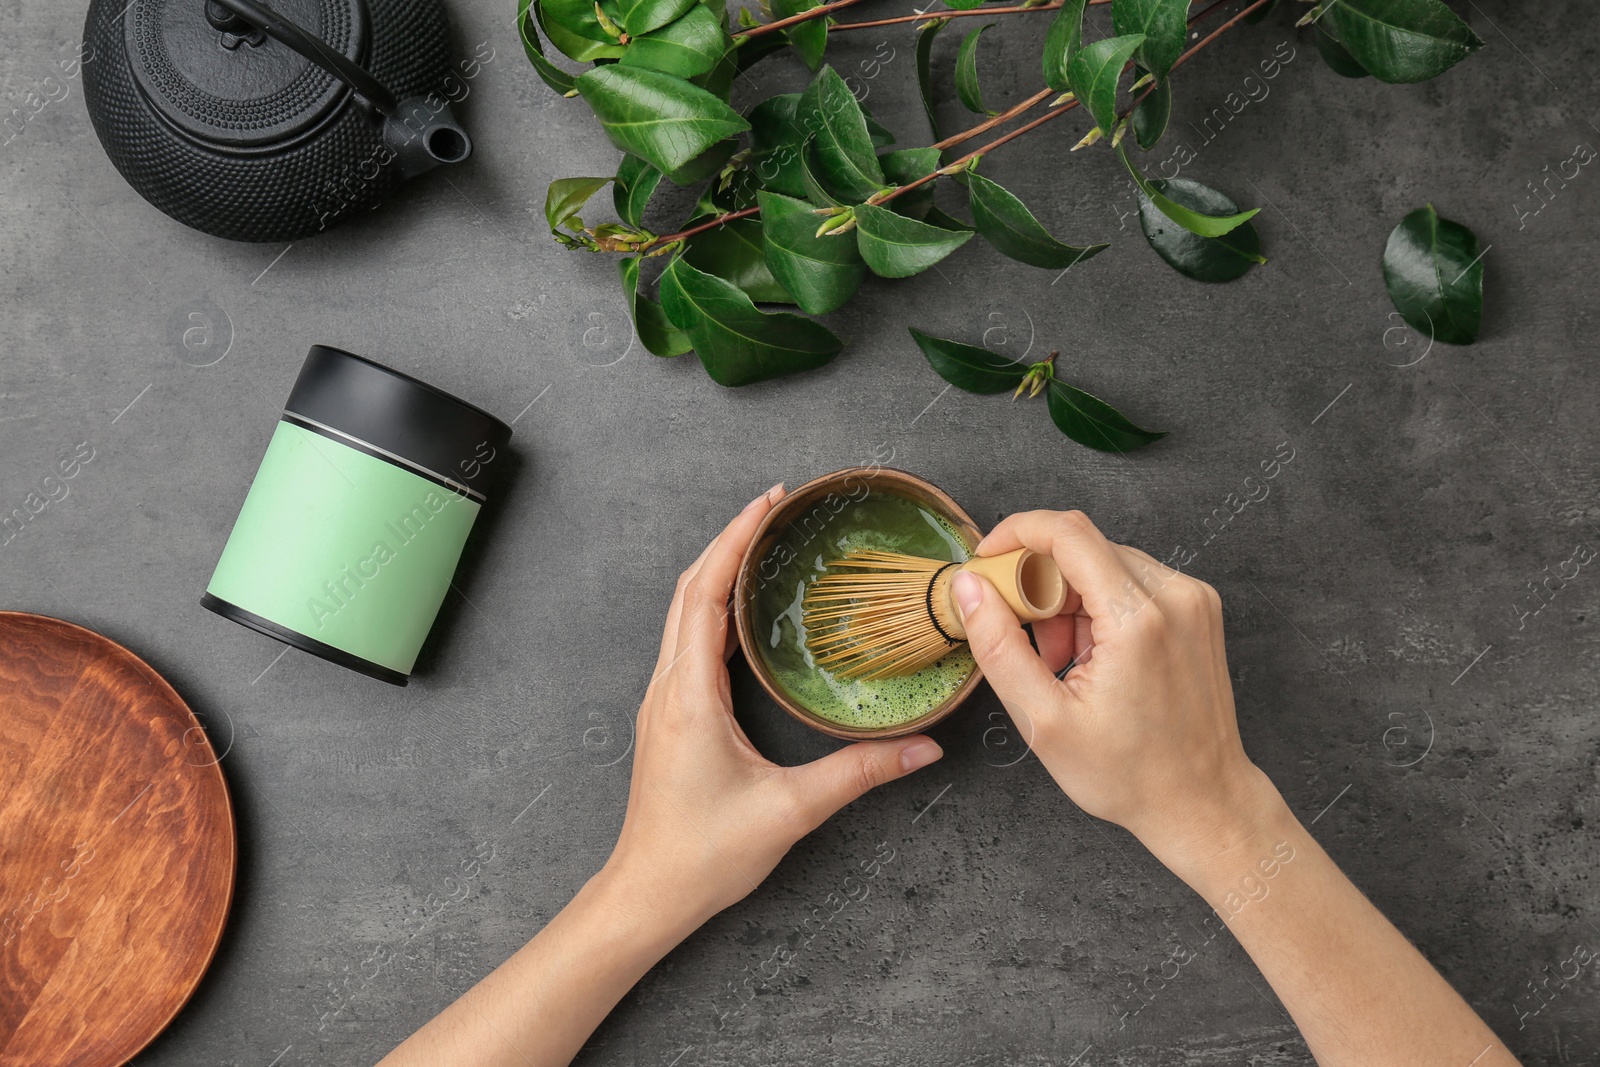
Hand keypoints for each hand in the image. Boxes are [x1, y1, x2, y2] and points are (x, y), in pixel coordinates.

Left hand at [602, 483, 943, 929]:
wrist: (648, 894)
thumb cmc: (702, 856)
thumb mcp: (790, 811)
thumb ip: (858, 773)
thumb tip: (922, 748)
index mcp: (690, 696)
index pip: (705, 595)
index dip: (734, 542)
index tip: (768, 503)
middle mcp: (669, 688)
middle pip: (689, 591)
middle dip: (728, 541)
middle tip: (774, 508)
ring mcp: (664, 701)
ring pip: (682, 615)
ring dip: (718, 572)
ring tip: (761, 543)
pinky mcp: (670, 717)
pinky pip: (686, 643)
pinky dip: (713, 609)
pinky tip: (744, 612)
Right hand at [951, 510, 1271, 865]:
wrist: (1202, 802)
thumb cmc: (1129, 774)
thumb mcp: (1042, 719)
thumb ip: (997, 645)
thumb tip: (969, 587)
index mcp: (1137, 620)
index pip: (1067, 532)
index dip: (1015, 533)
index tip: (986, 561)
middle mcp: (1174, 596)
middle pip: (1084, 546)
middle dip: (1040, 582)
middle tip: (1026, 638)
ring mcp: (1193, 599)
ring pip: (1106, 562)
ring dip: (1069, 598)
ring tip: (1064, 660)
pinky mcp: (1199, 608)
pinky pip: (1133, 580)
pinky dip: (1101, 606)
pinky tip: (1094, 656)